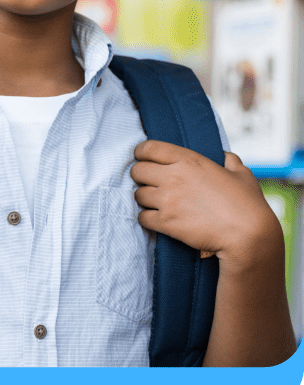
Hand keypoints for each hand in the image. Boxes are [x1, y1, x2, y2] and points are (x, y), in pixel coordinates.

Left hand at [131, 141, 279, 268]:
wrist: (248, 236)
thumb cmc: (247, 204)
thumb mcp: (242, 174)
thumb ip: (230, 161)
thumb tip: (225, 156)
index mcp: (189, 160)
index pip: (149, 148)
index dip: (141, 153)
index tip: (142, 157)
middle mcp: (173, 176)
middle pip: (137, 171)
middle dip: (140, 176)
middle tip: (149, 182)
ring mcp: (167, 200)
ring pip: (138, 194)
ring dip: (144, 198)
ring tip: (155, 202)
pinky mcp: (166, 222)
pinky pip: (142, 217)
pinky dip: (147, 218)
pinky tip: (156, 219)